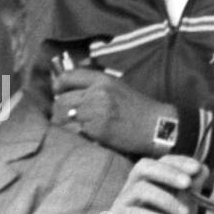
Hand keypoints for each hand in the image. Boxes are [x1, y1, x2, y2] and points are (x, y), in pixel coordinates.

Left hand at [53, 68, 178, 156]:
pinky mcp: (97, 129)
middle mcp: (98, 93)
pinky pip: (72, 132)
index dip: (58, 85)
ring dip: (62, 124)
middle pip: (61, 100)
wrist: (155, 126)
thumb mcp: (118, 87)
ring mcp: (97, 111)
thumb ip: (95, 84)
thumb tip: (67, 80)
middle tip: (65, 117)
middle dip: (58, 111)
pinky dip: (72, 135)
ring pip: (63, 117)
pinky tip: (79, 136)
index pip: (68, 77)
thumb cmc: (137, 108)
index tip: (58, 92)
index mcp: (103, 80)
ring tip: (70, 128)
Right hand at [109, 155, 207, 213]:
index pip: (160, 161)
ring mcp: (123, 204)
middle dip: (168, 173)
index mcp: (150, 181)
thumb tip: (202, 167)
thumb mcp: (187, 207)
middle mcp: (133, 188)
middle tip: (187, 183)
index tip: (196, 168)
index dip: (178, 162)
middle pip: (143, 167)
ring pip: (140, 190)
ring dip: (167, 200)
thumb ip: (192, 188)